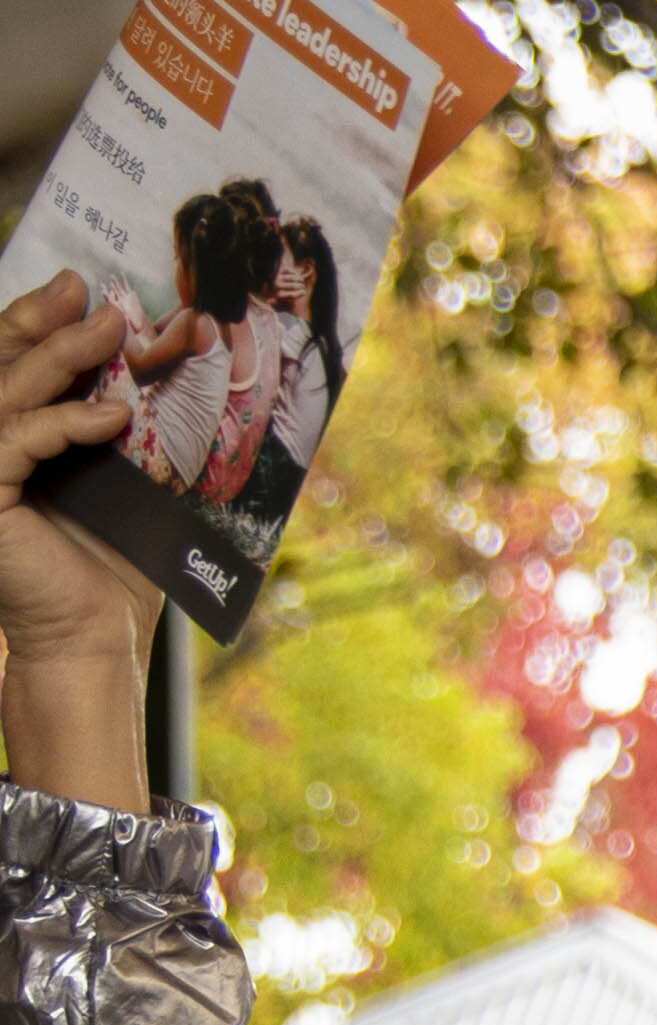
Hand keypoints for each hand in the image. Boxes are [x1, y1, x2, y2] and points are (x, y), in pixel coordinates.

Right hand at [0, 273, 160, 814]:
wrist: (94, 640)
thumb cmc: (115, 570)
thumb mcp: (132, 483)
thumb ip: (135, 431)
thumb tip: (176, 369)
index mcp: (14, 440)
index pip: (19, 367)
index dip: (45, 325)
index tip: (89, 291)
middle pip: (1, 365)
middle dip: (42, 322)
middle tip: (87, 289)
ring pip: (6, 390)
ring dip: (60, 357)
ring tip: (111, 330)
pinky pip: (15, 440)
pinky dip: (63, 423)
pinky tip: (112, 415)